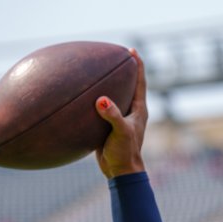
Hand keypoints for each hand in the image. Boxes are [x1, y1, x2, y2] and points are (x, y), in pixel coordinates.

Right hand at [94, 48, 147, 178]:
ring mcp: (119, 118)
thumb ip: (112, 115)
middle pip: (128, 85)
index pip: (140, 82)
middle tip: (115, 54)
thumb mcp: (120, 132)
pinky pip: (102, 108)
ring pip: (115, 96)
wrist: (120, 171)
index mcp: (138, 109)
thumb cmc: (125, 152)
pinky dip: (95, 99)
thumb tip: (101, 100)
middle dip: (123, 70)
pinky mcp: (108, 126)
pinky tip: (82, 95)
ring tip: (98, 70)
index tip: (131, 50)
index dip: (137, 65)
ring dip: (109, 83)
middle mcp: (131, 111)